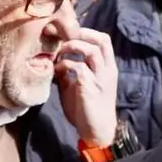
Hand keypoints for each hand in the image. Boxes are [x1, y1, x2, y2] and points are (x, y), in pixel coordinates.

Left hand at [55, 27, 118, 146]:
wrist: (96, 129)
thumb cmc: (86, 107)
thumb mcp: (78, 84)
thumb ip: (71, 71)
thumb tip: (55, 60)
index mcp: (107, 67)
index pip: (103, 40)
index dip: (86, 32)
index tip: (67, 34)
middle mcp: (107, 70)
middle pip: (101, 40)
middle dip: (81, 34)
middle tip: (62, 38)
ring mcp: (100, 78)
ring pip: (92, 51)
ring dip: (73, 47)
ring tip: (59, 52)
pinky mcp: (90, 88)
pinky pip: (80, 69)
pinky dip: (66, 65)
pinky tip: (57, 71)